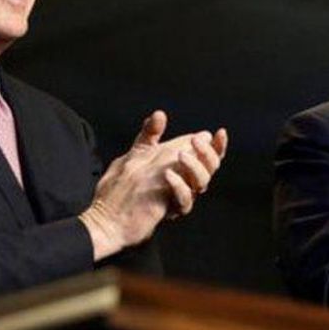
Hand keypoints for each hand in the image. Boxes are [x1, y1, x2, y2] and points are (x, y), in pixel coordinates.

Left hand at [79, 111, 226, 260]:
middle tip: (196, 141)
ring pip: (202, 183)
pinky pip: (184, 200)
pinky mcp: (170, 210)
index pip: (206, 156)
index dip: (216, 146)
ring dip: (195, 166)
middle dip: (207, 152)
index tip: (219, 132)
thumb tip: (159, 114)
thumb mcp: (137, 154)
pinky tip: (168, 174)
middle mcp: (185, 183)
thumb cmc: (125, 186)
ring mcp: (178, 197)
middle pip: (210, 168)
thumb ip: (150, 135)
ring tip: (181, 154)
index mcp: (182, 169)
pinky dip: (179, 185)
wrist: (109, 215)